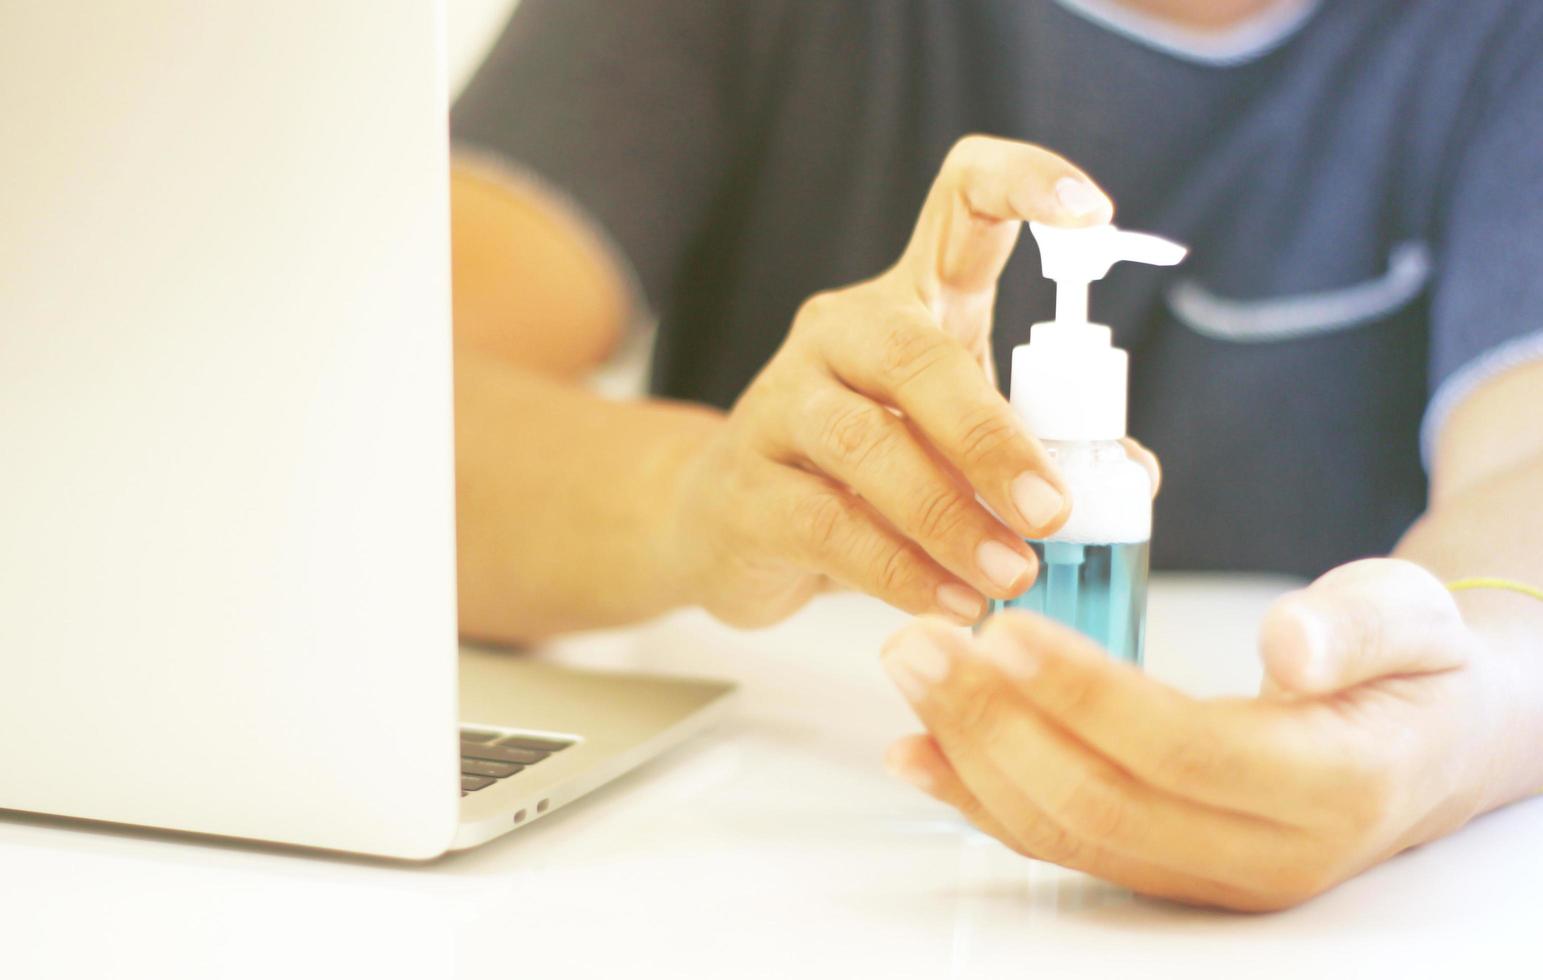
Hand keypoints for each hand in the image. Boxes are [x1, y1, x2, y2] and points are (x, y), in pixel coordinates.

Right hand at [661, 136, 1130, 627]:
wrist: (724, 526)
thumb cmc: (862, 476)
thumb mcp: (955, 448)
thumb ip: (1038, 451)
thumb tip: (1127, 478)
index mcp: (910, 300)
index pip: (960, 200)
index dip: (1024, 185)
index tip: (1092, 215)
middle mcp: (839, 332)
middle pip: (911, 352)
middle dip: (991, 436)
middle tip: (1050, 511)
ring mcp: (780, 403)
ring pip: (865, 444)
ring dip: (949, 517)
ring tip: (1009, 574)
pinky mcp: (746, 486)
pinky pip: (828, 524)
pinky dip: (899, 570)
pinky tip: (948, 600)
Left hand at [879, 558, 1503, 910]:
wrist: (1423, 745)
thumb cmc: (1414, 670)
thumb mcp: (1414, 621)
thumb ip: (1357, 627)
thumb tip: (1289, 643)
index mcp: (1332, 786)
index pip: (1185, 749)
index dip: (1086, 693)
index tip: (1006, 629)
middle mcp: (1262, 855)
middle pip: (1102, 801)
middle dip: (994, 720)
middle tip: (920, 641)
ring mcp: (1206, 874)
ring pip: (1066, 830)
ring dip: (970, 752)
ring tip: (909, 669)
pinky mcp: (1162, 867)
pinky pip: (1058, 841)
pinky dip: (978, 796)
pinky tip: (918, 750)